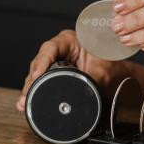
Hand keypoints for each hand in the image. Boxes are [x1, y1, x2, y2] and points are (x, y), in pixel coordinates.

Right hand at [16, 30, 131, 110]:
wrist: (119, 78)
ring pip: (38, 73)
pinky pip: (42, 81)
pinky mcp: (55, 74)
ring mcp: (55, 62)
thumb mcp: (102, 74)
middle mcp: (60, 49)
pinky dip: (35, 91)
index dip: (41, 62)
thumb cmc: (112, 68)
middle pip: (39, 62)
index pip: (50, 48)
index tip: (35, 76)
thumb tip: (78, 93)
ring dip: (31, 88)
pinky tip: (26, 102)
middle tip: (26, 95)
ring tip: (24, 102)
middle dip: (32, 80)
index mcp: (70, 40)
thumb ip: (90, 80)